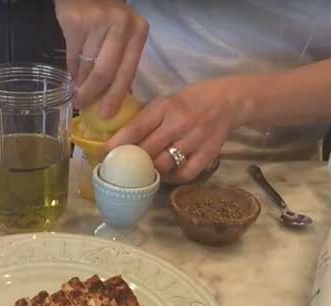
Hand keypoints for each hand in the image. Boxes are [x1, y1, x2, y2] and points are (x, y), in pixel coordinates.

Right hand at [54, 0, 147, 115]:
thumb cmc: (107, 14)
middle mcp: (120, 26)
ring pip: (86, 66)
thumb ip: (123, 60)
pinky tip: (72, 74)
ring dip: (80, 83)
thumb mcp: (123, 32)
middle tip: (83, 106)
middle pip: (105, 72)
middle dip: (93, 94)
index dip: (115, 96)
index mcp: (138, 31)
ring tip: (77, 91)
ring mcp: (97, 23)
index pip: (127, 71)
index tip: (106, 115)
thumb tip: (118, 98)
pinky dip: (71, 69)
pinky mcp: (75, 23)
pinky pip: (72, 56)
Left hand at [103, 79, 240, 183]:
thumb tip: (115, 137)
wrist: (226, 101)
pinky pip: (185, 174)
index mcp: (165, 107)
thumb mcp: (165, 102)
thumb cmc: (187, 102)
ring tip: (143, 172)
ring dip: (151, 171)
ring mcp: (195, 139)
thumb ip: (145, 118)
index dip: (118, 143)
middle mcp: (179, 122)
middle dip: (132, 161)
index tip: (103, 154)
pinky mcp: (208, 154)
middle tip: (121, 168)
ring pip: (164, 164)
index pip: (137, 127)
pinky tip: (165, 175)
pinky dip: (172, 178)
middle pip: (148, 150)